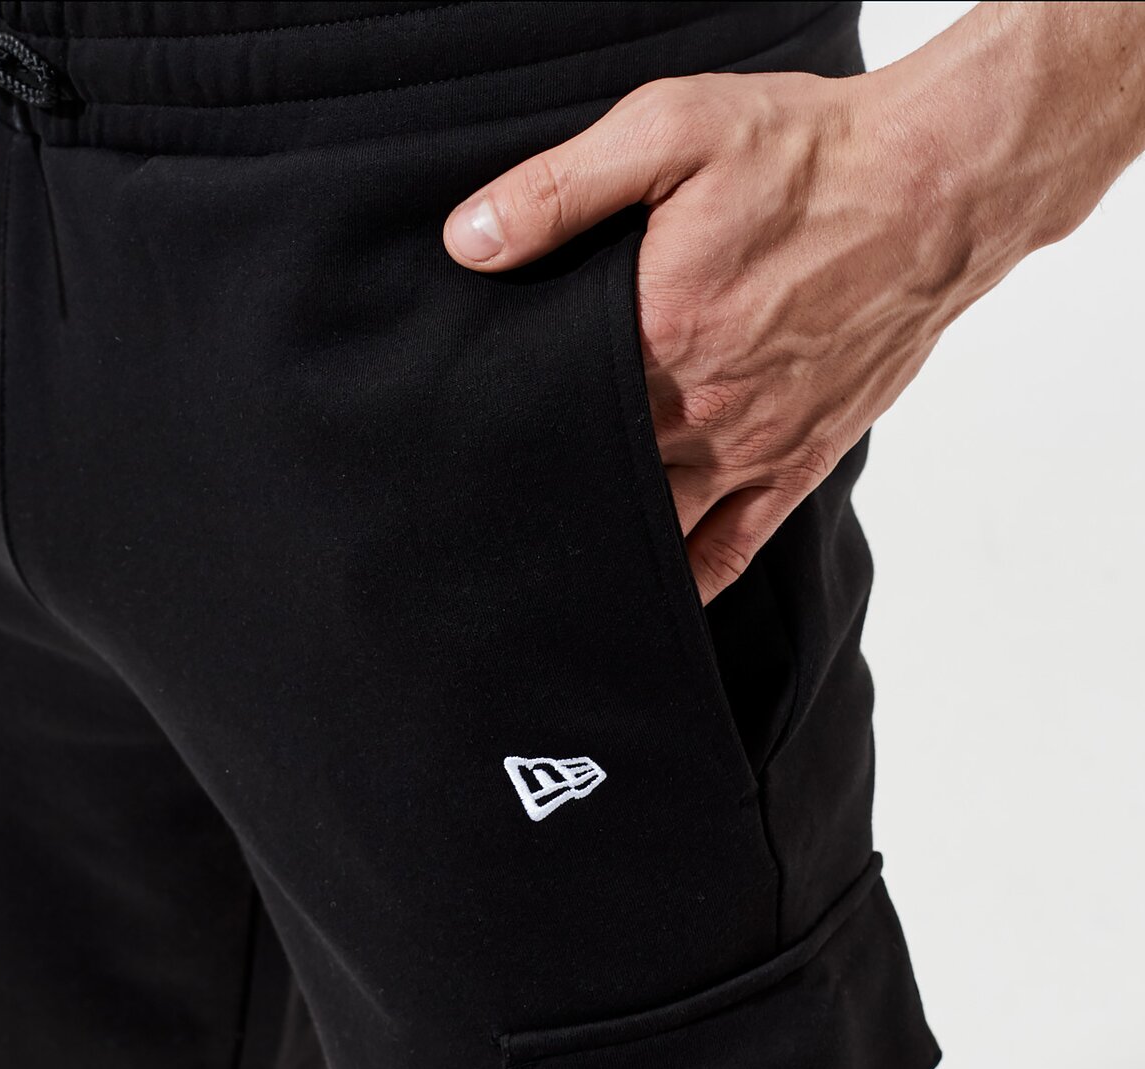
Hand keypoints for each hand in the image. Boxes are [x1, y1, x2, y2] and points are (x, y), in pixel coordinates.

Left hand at [445, 70, 967, 603]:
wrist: (940, 185)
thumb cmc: (810, 155)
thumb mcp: (670, 131)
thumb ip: (559, 191)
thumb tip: (469, 243)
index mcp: (656, 334)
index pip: (552, 408)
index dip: (507, 425)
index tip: (469, 438)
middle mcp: (701, 409)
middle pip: (596, 474)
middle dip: (548, 487)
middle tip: (493, 508)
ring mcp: (752, 446)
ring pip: (655, 525)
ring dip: (606, 540)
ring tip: (553, 564)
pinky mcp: (799, 462)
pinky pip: (732, 548)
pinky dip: (688, 580)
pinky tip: (648, 597)